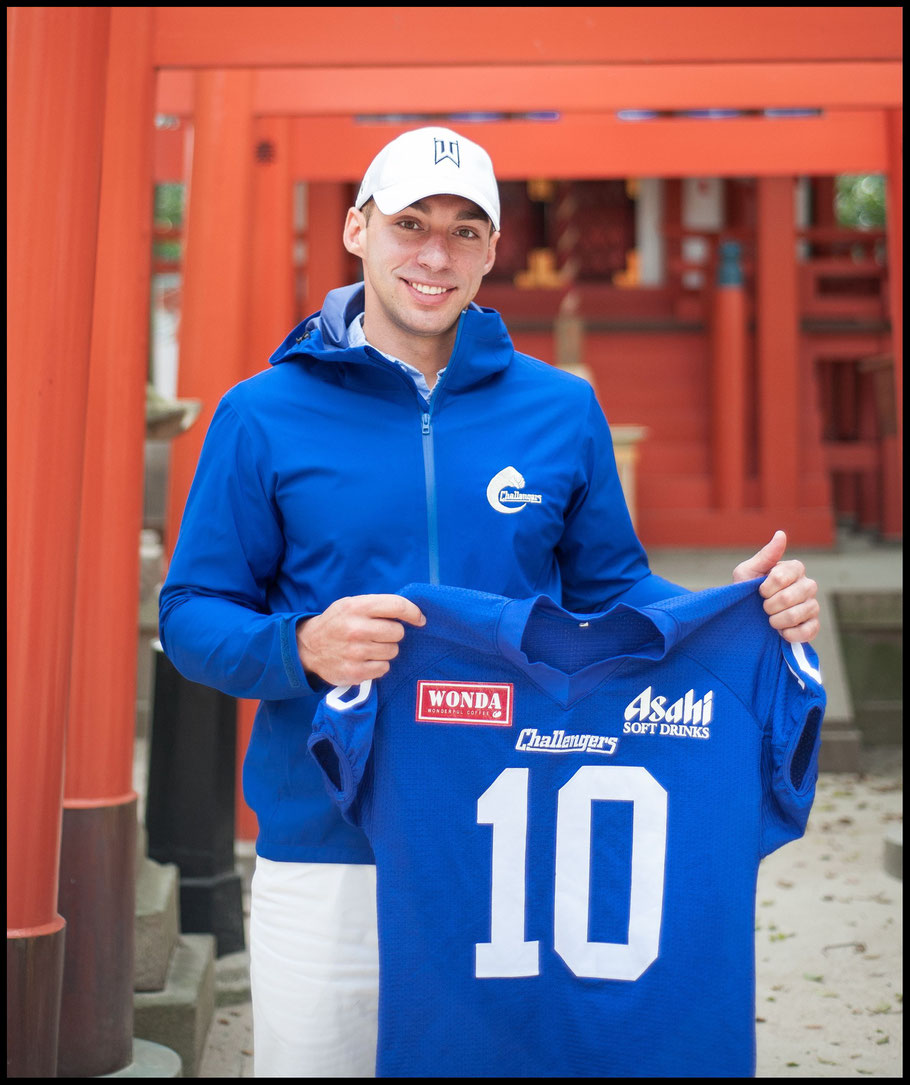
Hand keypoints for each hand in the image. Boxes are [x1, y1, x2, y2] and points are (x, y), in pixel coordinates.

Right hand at [296, 594, 425, 685]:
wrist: (308, 647)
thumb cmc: (338, 622)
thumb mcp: (352, 604)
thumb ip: (378, 606)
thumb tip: (413, 613)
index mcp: (356, 607)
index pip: (397, 606)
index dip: (413, 613)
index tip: (419, 619)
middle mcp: (355, 629)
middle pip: (398, 632)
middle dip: (394, 634)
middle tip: (381, 634)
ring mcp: (355, 652)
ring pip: (393, 651)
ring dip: (386, 650)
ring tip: (370, 647)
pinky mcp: (354, 672)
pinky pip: (384, 668)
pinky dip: (379, 665)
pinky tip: (365, 659)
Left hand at [732, 530, 819, 643]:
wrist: (744, 616)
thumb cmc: (746, 590)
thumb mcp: (748, 571)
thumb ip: (766, 555)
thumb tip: (781, 534)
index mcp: (794, 569)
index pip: (786, 574)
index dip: (768, 586)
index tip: (759, 591)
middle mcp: (807, 585)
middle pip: (794, 594)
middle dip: (771, 604)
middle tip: (763, 607)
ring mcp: (812, 605)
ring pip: (801, 612)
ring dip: (778, 620)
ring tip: (770, 619)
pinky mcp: (813, 625)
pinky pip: (810, 630)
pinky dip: (791, 633)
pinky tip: (781, 632)